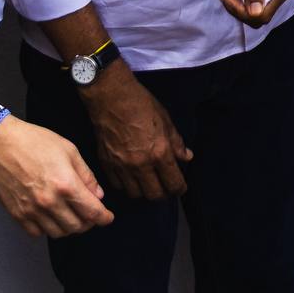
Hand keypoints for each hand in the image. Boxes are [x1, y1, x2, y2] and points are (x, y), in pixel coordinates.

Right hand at [0, 115, 114, 238]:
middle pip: (77, 227)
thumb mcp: (69, 150)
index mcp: (66, 184)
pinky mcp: (17, 214)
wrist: (0, 143)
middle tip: (88, 214)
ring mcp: (31, 210)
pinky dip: (47, 228)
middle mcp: (49, 201)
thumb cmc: (34, 141)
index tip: (107, 218)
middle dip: (88, 223)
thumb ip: (86, 175)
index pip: (92, 212)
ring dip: (68, 227)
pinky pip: (37, 233)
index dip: (104, 218)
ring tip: (69, 214)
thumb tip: (98, 195)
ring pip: (58, 233)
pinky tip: (50, 216)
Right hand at [78, 63, 191, 199]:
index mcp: (159, 153)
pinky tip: (131, 177)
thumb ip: (177, 143)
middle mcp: (141, 164)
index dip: (180, 189)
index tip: (180, 188)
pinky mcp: (106, 164)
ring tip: (148, 184)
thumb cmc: (141, 105)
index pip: (173, 183)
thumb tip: (187, 157)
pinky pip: (118, 185)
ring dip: (144, 191)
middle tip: (165, 188)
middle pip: (154, 195)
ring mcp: (122, 166)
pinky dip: (126, 185)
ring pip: (135, 194)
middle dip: (163, 194)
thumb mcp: (166, 121)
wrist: (111, 97)